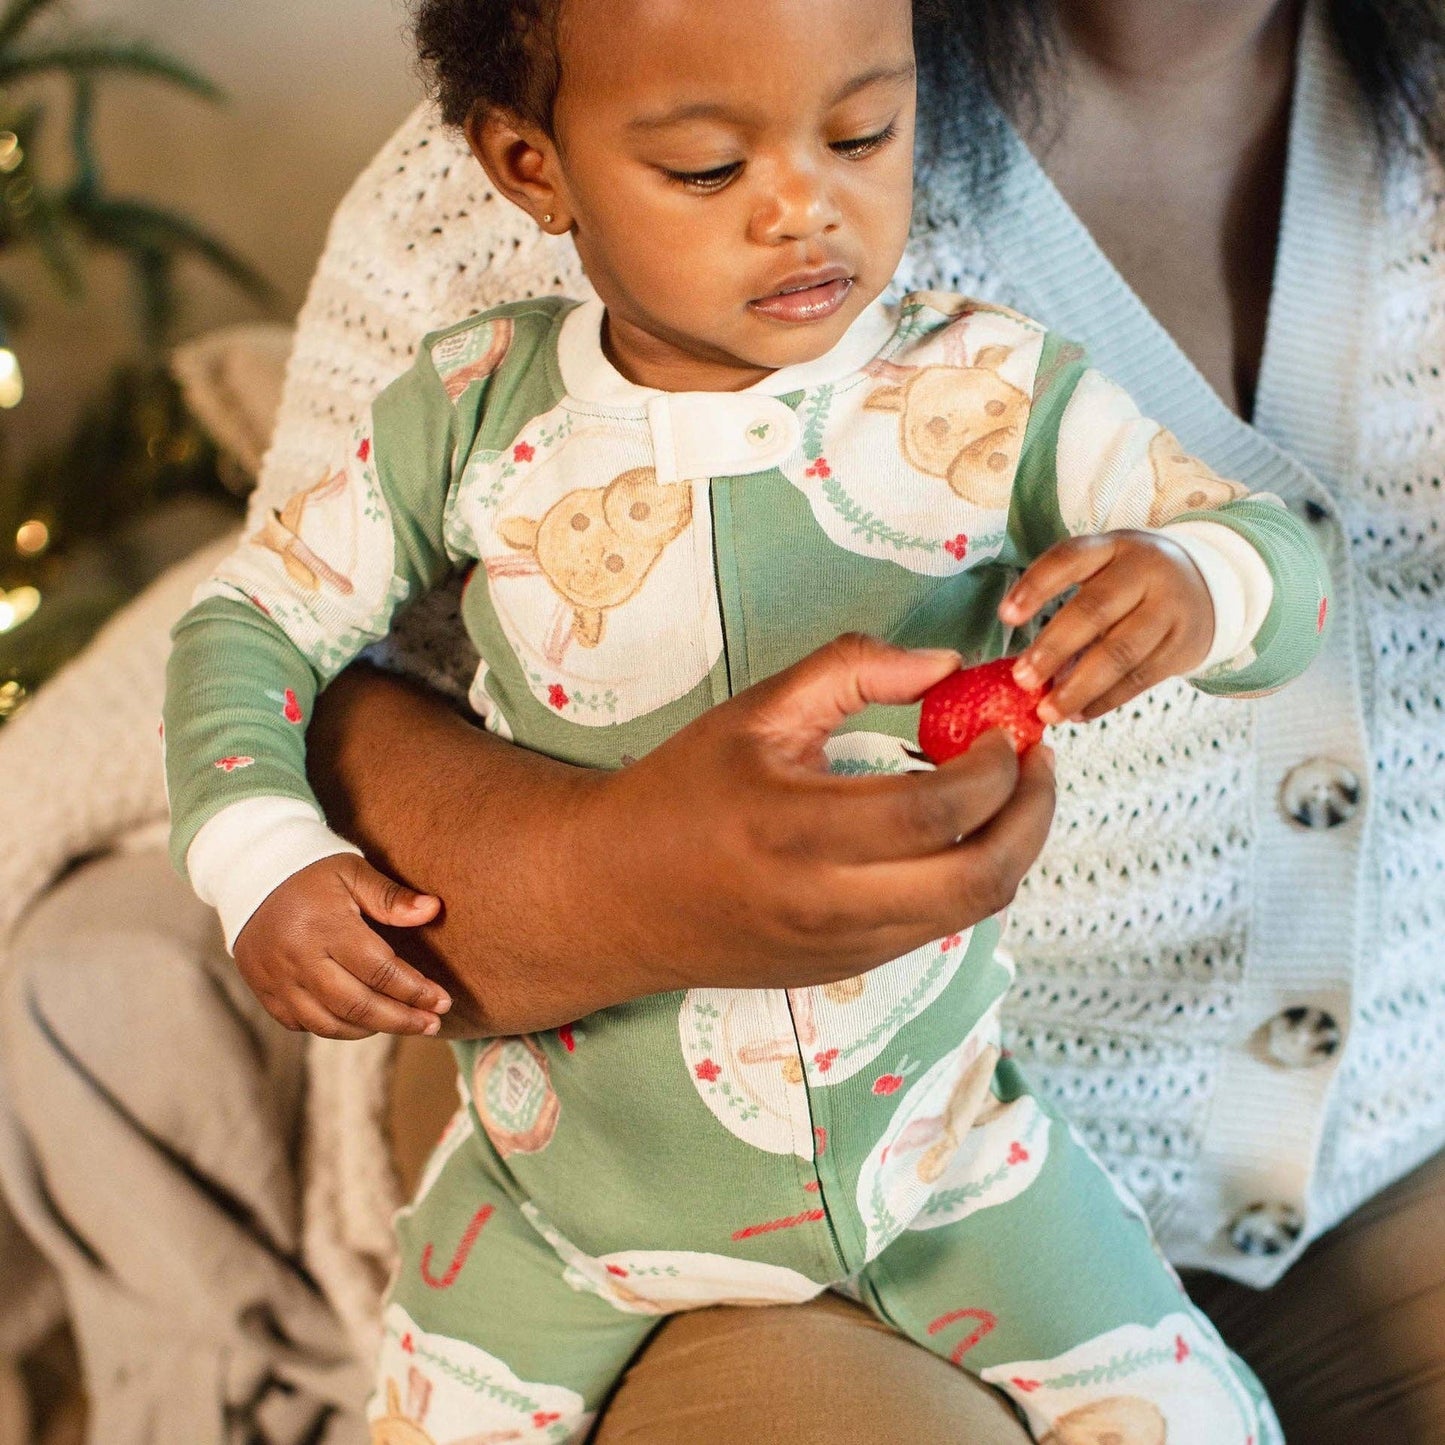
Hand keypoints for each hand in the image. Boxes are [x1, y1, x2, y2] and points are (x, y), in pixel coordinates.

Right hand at [233, 853, 448, 1038]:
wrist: (249, 874)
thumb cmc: (311, 871)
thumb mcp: (353, 872)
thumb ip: (391, 896)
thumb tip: (433, 910)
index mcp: (325, 927)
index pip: (380, 971)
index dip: (415, 991)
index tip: (442, 1001)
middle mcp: (298, 959)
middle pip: (357, 1005)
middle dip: (401, 1020)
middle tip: (432, 1024)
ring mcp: (277, 979)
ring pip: (330, 1023)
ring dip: (371, 1030)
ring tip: (403, 1025)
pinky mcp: (263, 991)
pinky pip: (303, 1024)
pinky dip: (336, 1028)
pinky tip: (362, 1023)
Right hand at [311, 638, 1056, 1036]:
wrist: (613, 897)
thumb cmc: (680, 793)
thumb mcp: (754, 714)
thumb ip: (849, 672)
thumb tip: (946, 666)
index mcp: (798, 831)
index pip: (940, 812)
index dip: (998, 766)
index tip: (1007, 724)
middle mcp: (828, 904)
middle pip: (981, 880)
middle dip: (1035, 815)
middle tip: (1037, 761)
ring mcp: (842, 948)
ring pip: (972, 912)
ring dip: (1011, 848)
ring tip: (1007, 790)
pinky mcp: (846, 970)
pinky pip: (936, 925)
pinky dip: (968, 877)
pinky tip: (954, 832)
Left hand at [1000, 531, 1213, 724]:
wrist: (1211, 587)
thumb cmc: (1134, 582)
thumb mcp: (1107, 568)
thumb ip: (1071, 601)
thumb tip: (1029, 664)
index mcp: (1113, 547)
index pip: (1070, 559)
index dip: (1036, 586)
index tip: (1006, 617)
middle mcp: (1144, 572)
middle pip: (1094, 610)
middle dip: (1053, 648)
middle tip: (1022, 680)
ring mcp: (1169, 609)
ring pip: (1119, 652)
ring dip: (1078, 687)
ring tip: (1048, 712)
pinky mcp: (1184, 646)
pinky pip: (1140, 678)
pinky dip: (1106, 700)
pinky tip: (1079, 714)